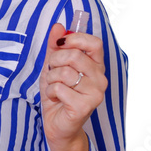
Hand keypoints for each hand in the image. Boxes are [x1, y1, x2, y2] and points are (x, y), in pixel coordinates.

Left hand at [40, 22, 107, 148]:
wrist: (57, 124)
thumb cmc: (57, 94)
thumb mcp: (53, 66)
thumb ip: (55, 46)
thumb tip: (58, 26)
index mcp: (96, 66)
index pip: (94, 43)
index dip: (75, 39)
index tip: (60, 45)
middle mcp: (100, 78)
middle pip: (74, 56)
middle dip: (55, 62)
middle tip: (52, 73)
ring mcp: (95, 93)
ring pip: (65, 72)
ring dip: (51, 79)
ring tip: (54, 88)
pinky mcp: (85, 106)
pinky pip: (60, 88)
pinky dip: (50, 92)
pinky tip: (55, 99)